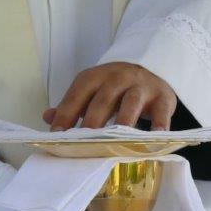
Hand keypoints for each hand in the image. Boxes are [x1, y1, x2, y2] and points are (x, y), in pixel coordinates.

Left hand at [43, 63, 176, 130]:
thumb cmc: (117, 86)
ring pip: (131, 102)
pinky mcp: (162, 97)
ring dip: (123, 121)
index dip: (67, 113)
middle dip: (93, 120)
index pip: (78, 93)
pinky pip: (161, 112)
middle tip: (84, 142)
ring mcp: (141, 87)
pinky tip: (154, 138)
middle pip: (103, 98)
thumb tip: (48, 118)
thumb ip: (72, 105)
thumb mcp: (93, 89)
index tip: (57, 134)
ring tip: (116, 140)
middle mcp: (118, 78)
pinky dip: (158, 125)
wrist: (152, 68)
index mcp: (96, 77)